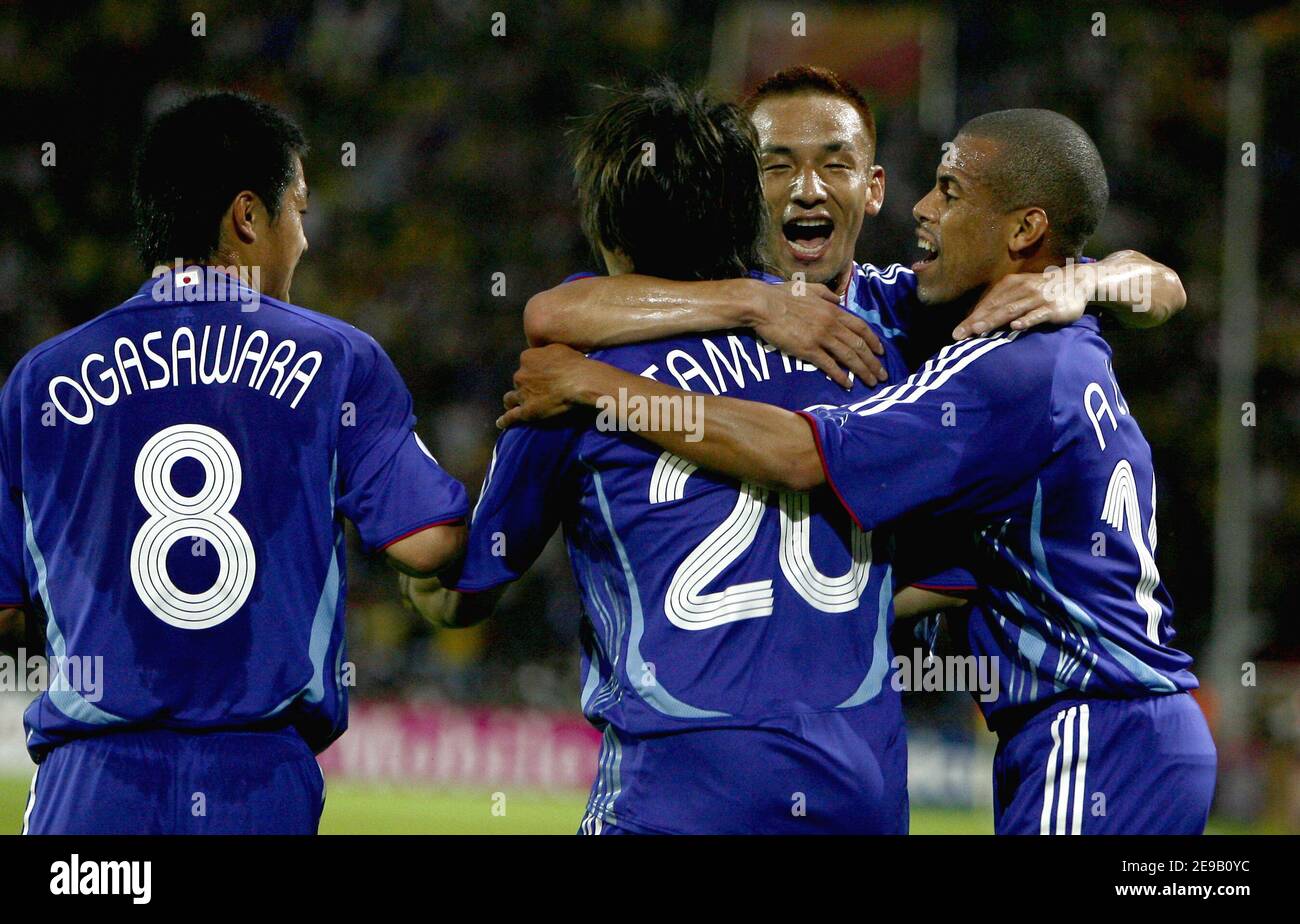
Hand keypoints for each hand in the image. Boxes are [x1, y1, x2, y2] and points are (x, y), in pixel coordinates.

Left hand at [498, 344, 592, 428]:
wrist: (580, 383)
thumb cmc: (575, 365)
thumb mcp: (560, 349)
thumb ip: (548, 352)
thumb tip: (548, 357)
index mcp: (528, 357)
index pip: (526, 363)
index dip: (533, 369)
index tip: (541, 374)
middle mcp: (521, 375)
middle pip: (519, 380)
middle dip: (525, 385)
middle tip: (536, 390)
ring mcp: (522, 394)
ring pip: (510, 398)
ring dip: (513, 401)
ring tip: (514, 405)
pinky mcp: (526, 411)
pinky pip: (511, 417)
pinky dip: (505, 421)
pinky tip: (501, 423)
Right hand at [748, 280, 886, 387]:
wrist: (763, 305)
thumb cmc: (782, 295)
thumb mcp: (810, 289)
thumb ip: (826, 294)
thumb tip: (838, 300)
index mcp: (833, 310)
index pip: (861, 327)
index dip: (874, 341)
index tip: (881, 353)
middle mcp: (831, 324)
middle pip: (859, 345)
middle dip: (873, 362)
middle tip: (882, 375)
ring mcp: (821, 337)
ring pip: (849, 356)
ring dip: (862, 371)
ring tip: (871, 382)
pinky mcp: (808, 349)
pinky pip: (829, 365)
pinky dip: (841, 376)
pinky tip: (848, 384)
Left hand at [952, 271, 1087, 339]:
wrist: (1077, 280)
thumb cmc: (1043, 289)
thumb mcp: (1022, 290)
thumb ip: (1004, 302)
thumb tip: (980, 319)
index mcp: (1011, 285)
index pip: (987, 303)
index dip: (971, 318)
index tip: (956, 333)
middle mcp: (1022, 289)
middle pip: (995, 307)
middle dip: (976, 321)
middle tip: (960, 334)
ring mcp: (1037, 298)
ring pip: (1012, 310)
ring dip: (994, 320)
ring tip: (978, 330)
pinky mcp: (1052, 307)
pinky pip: (1037, 314)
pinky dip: (1026, 320)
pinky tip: (1016, 326)